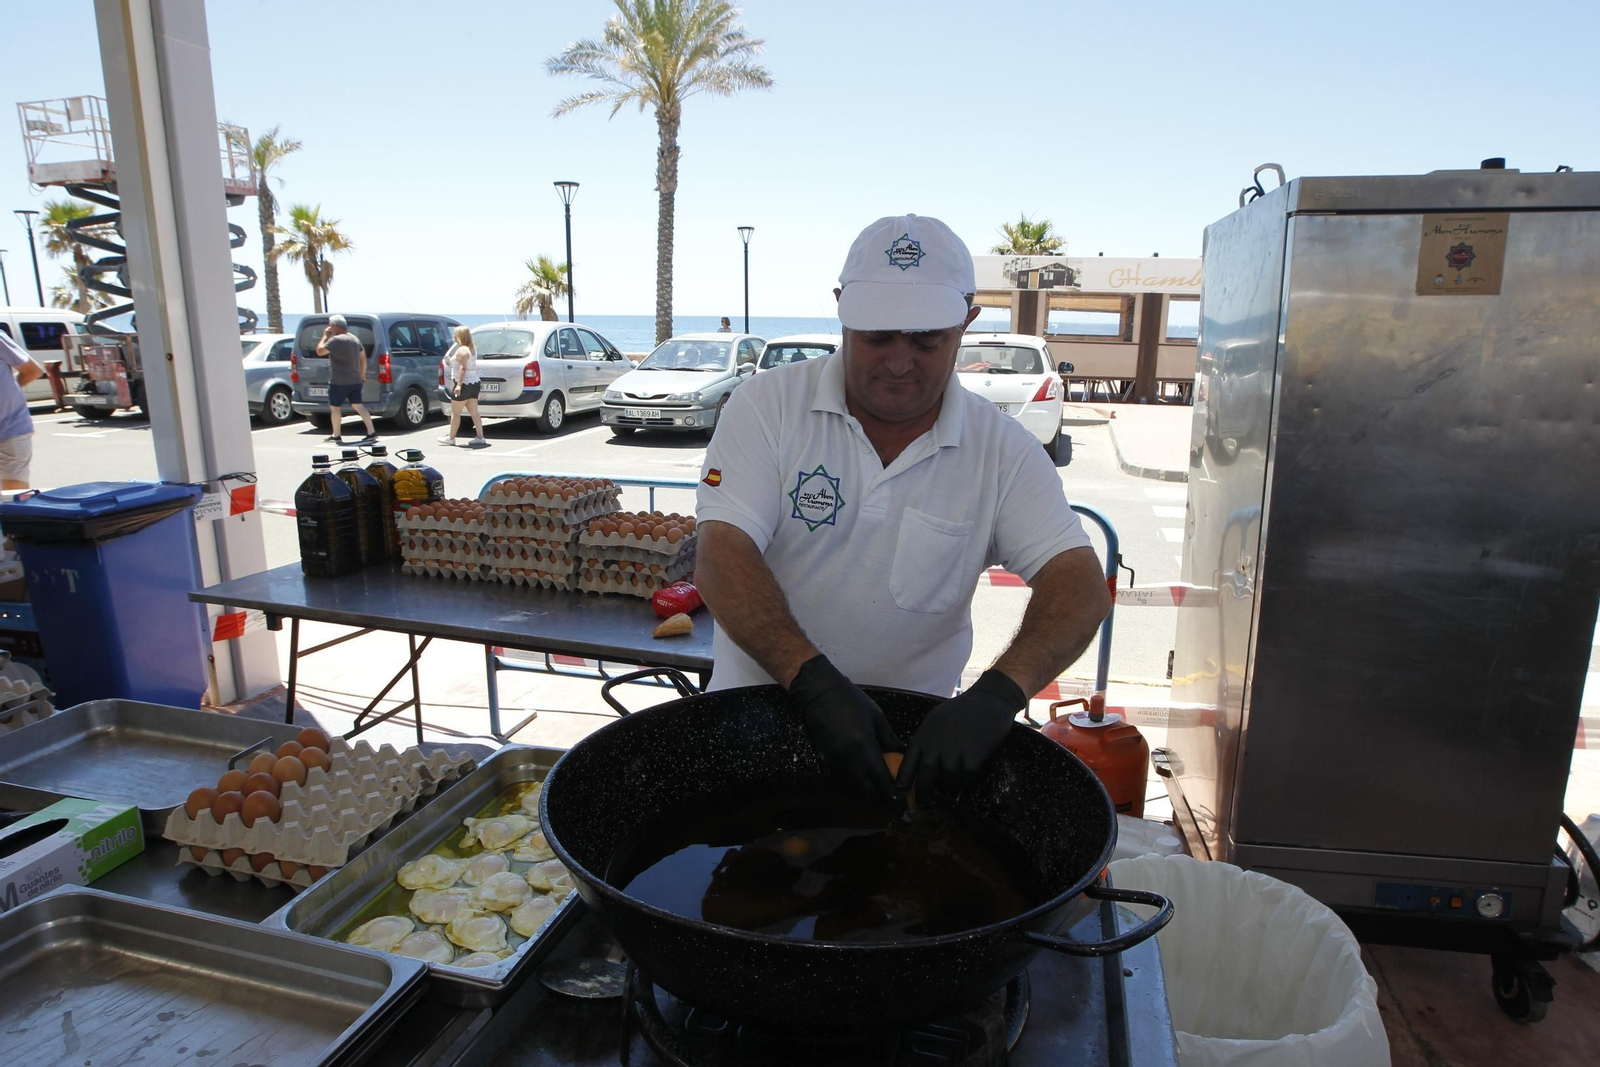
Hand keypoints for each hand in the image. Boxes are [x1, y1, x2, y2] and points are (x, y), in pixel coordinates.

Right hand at [787, 655, 902, 800]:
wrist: (820, 693)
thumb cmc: (852, 701)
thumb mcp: (876, 717)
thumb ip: (889, 738)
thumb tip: (903, 753)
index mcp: (864, 747)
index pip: (880, 778)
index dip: (891, 791)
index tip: (901, 798)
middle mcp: (849, 759)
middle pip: (865, 789)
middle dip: (878, 794)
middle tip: (889, 792)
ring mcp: (835, 761)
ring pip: (854, 783)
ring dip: (866, 786)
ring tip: (878, 782)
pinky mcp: (826, 758)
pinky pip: (844, 774)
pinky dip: (854, 776)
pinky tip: (862, 770)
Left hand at [897, 670, 1026, 797]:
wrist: (988, 700)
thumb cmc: (960, 711)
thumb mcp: (935, 722)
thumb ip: (927, 742)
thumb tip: (920, 765)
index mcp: (923, 736)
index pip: (907, 764)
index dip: (903, 782)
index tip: (899, 796)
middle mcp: (935, 745)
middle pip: (925, 778)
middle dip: (924, 795)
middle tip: (925, 806)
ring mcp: (954, 750)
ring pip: (948, 780)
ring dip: (951, 785)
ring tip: (954, 785)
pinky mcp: (973, 755)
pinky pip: (967, 777)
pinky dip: (967, 780)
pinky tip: (969, 776)